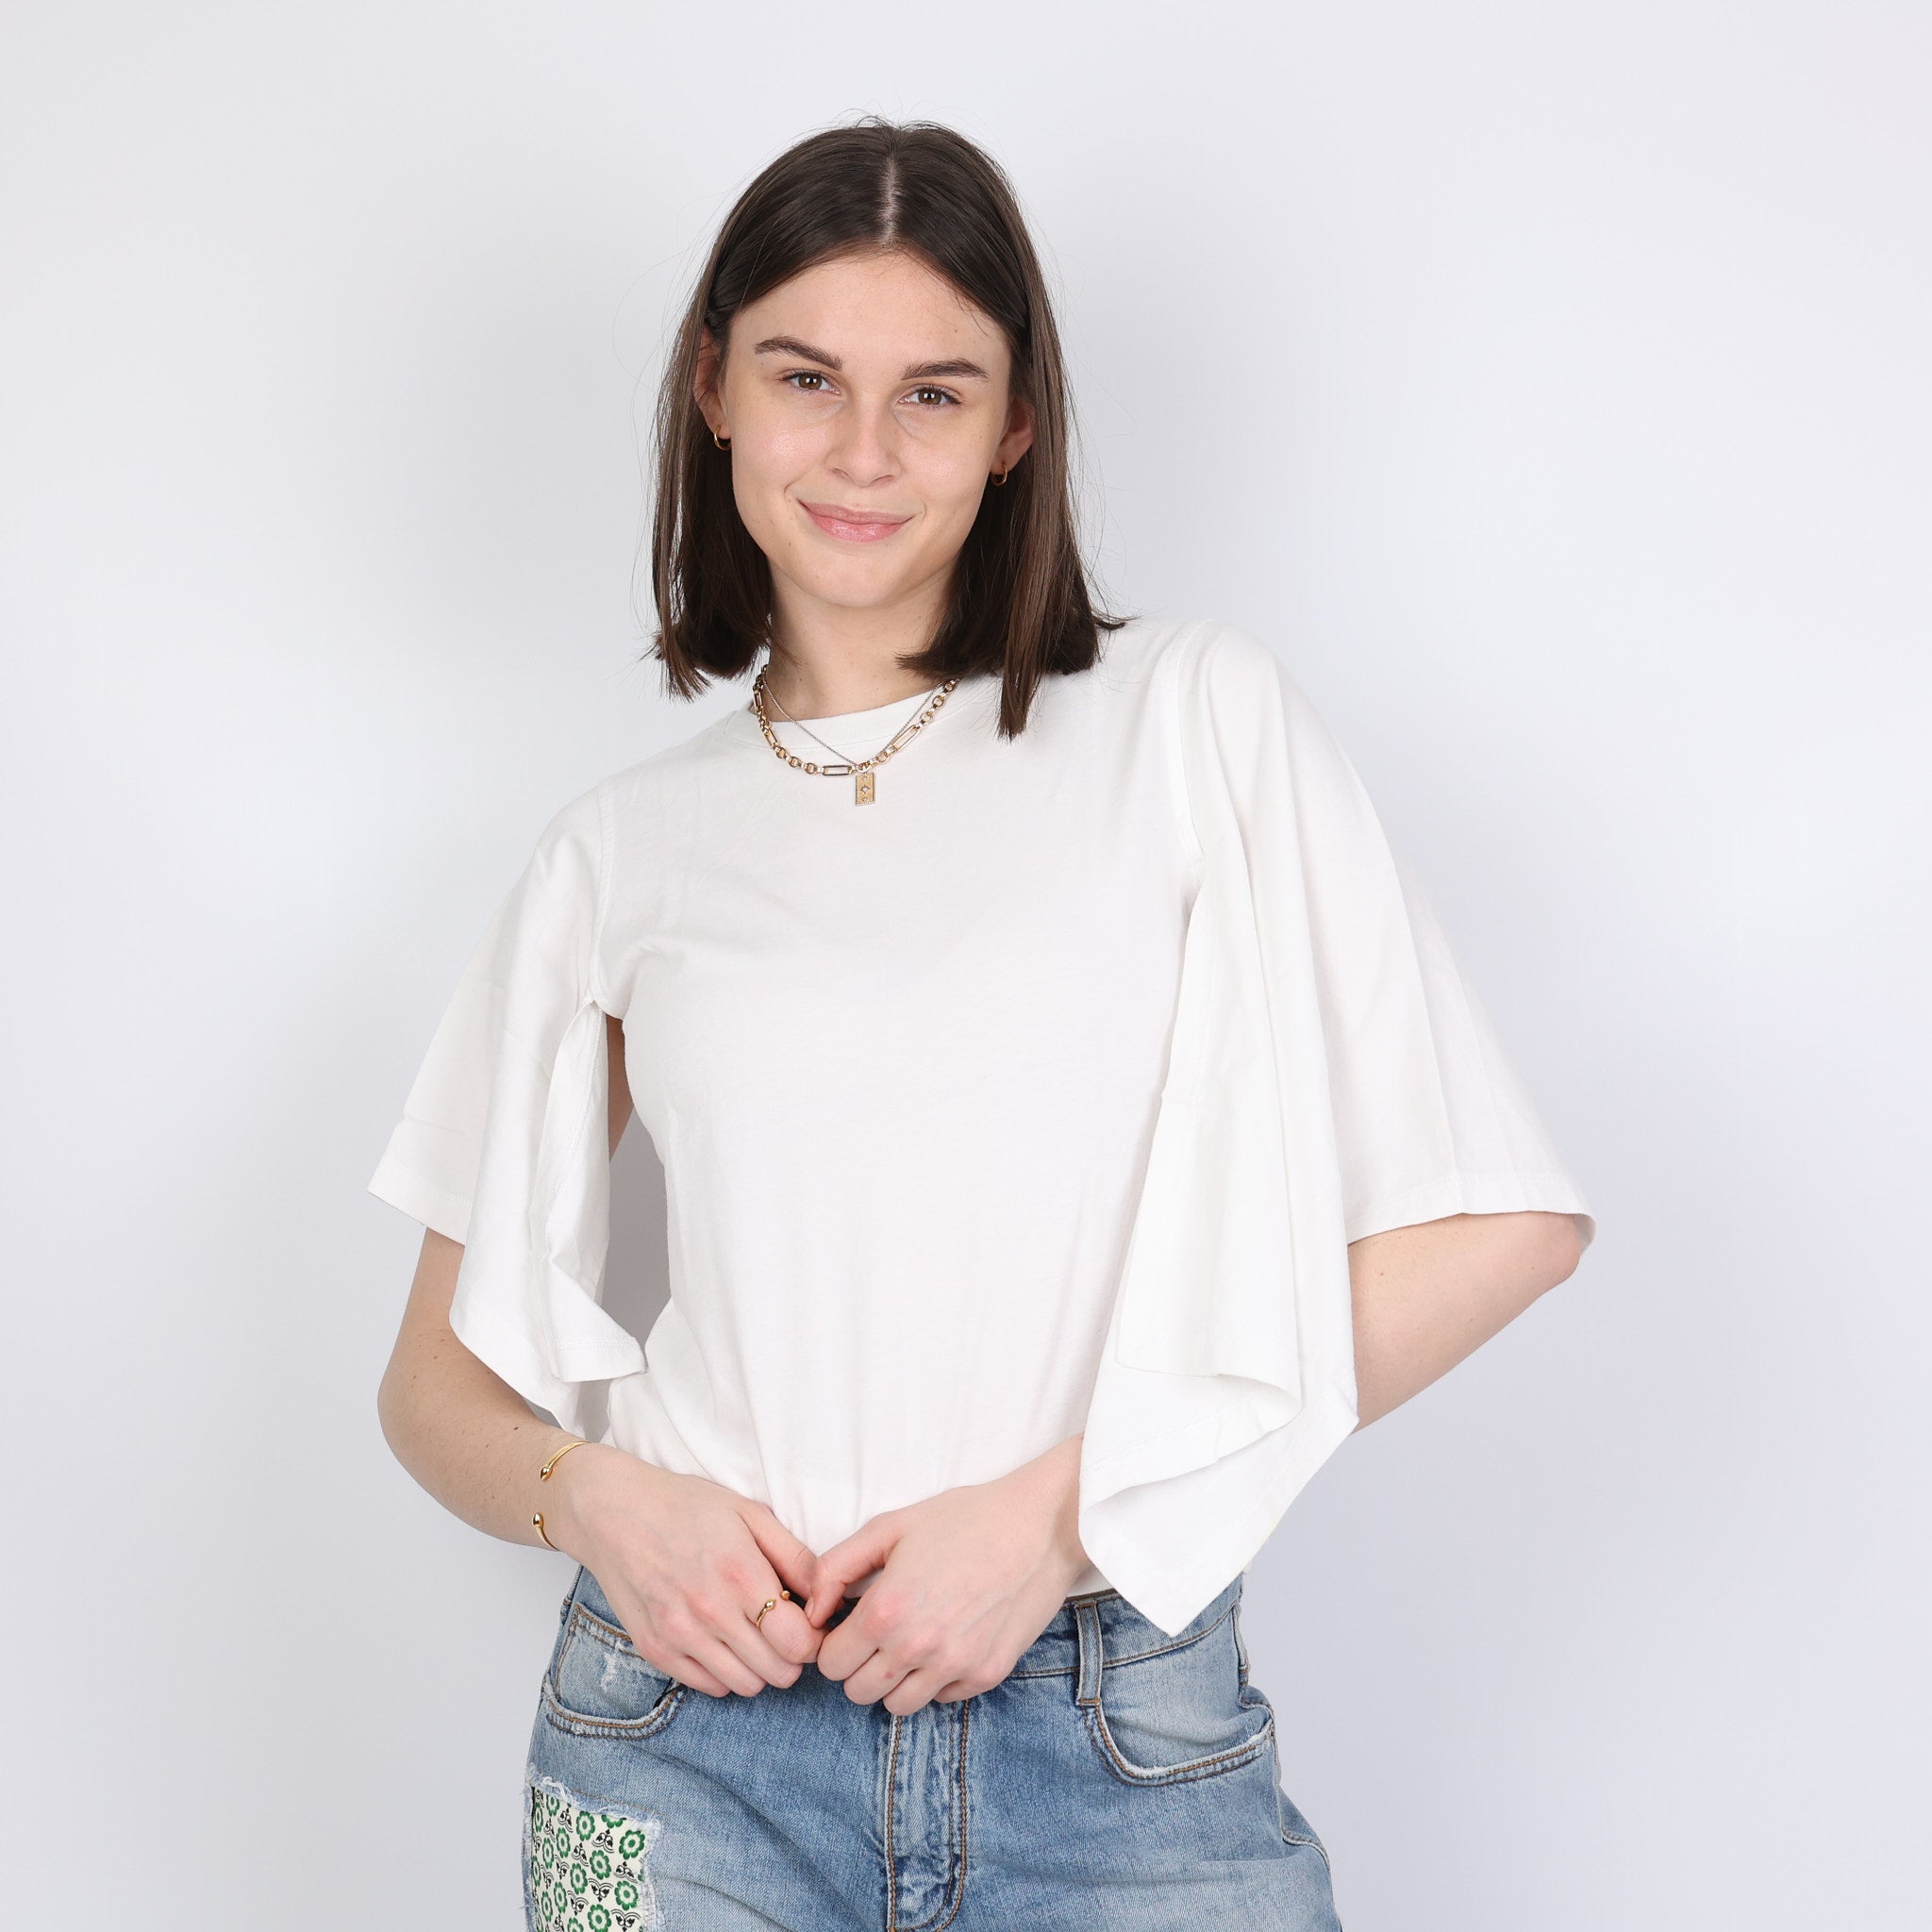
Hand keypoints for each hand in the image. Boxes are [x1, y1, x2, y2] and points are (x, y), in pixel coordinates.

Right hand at [545, 1444, 824, 1697]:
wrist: (614, 1512)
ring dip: (760, 1667)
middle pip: (777, 1672)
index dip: (814, 1638)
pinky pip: (709, 1687)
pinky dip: (725, 1672)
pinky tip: (722, 1640)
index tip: (810, 1624)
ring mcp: (679, 1636)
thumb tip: (828, 1595)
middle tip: (784, 1630)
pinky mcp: (655, 1650)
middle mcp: (710, 1613)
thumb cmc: (687, 1506)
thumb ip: (795, 1556)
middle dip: (791, 1656)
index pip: (798, 1642)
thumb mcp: (750, 1514)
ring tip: (753, 1634)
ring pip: (746, 1686)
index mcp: (740, 1575)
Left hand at [803, 1436, 1089, 1714]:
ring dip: (895, 1680)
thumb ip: (836, 1568)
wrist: (1037, 1525)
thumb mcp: (888, 1527)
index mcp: (886, 1611)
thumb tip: (811, 1611)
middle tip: (878, 1633)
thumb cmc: (960, 1519)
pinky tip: (946, 1640)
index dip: (834, 1643)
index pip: (831, 1664)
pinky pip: (941, 1699)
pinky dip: (936, 1680)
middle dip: (859, 1665)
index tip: (850, 1626)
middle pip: (858, 1693)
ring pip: (897, 1707)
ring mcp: (955, 1667)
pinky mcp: (987, 1675)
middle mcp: (917, 1648)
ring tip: (910, 1640)